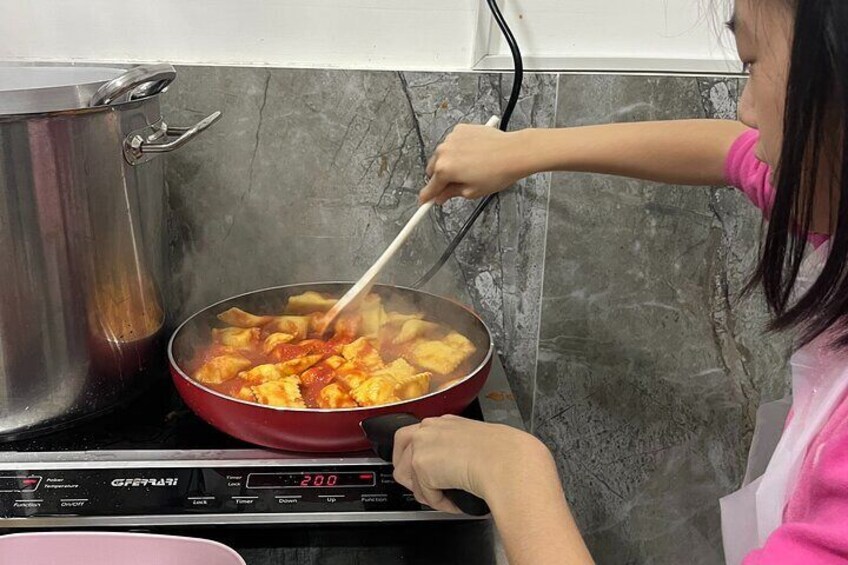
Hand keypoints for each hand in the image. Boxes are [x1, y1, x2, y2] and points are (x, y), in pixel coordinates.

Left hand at [391, 414, 551, 512]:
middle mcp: (428, 428)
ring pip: (407, 478)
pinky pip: (424, 495)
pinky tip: (456, 499)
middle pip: (399, 453)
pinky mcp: (420, 465)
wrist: (506, 461)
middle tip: (427, 487)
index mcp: (443, 421)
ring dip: (427, 491)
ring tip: (447, 495)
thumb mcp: (476, 442)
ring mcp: (421, 445)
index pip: (415, 436)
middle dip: (409, 474)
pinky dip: (440, 502)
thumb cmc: (503, 454)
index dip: (416, 457)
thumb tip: (451, 467)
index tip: (421, 471)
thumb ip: (456, 449)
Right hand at [421, 124, 528, 203]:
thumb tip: (441, 197)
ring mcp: (451, 139)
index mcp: (444, 170)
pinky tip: (473, 155)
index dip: (427, 196)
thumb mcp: (472, 191)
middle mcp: (443, 152)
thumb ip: (451, 194)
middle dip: (440, 178)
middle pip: (432, 170)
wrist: (514, 151)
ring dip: (449, 162)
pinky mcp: (460, 130)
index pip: (429, 188)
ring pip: (442, 155)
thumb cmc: (497, 172)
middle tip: (455, 184)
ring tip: (469, 168)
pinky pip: (452, 143)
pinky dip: (458, 150)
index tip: (424, 201)